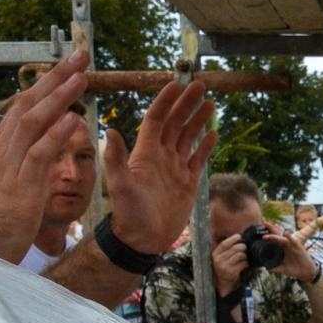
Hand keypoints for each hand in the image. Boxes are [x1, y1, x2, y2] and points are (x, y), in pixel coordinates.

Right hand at [0, 49, 89, 260]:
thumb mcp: (15, 178)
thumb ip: (29, 157)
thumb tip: (47, 140)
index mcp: (4, 144)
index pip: (27, 104)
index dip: (50, 83)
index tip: (71, 66)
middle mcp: (5, 147)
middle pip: (31, 103)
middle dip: (57, 78)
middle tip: (82, 55)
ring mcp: (10, 164)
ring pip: (35, 121)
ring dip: (59, 98)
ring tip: (82, 78)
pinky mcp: (21, 186)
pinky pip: (39, 155)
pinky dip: (55, 135)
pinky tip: (72, 120)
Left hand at [103, 79, 216, 253]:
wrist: (143, 239)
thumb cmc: (129, 213)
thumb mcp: (120, 185)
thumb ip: (116, 159)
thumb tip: (109, 130)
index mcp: (145, 152)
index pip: (157, 119)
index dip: (166, 101)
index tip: (177, 84)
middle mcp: (161, 156)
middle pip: (176, 123)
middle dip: (187, 104)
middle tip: (200, 85)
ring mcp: (175, 168)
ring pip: (188, 137)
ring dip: (198, 120)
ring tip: (210, 103)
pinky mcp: (188, 182)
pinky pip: (198, 159)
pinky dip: (205, 146)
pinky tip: (213, 134)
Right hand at [212, 231, 247, 295]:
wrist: (222, 282)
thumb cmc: (224, 265)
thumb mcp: (221, 256)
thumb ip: (227, 248)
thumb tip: (238, 237)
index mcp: (215, 254)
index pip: (224, 244)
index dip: (233, 239)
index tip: (239, 236)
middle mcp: (219, 260)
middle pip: (235, 248)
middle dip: (243, 247)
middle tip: (244, 248)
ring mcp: (225, 267)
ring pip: (240, 255)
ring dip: (245, 255)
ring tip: (243, 258)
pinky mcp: (232, 272)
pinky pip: (243, 263)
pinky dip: (246, 263)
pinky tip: (244, 264)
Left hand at [266, 223, 317, 283]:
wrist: (305, 272)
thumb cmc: (294, 269)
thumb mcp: (282, 269)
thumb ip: (275, 268)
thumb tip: (266, 267)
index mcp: (281, 249)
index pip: (273, 241)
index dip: (267, 237)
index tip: (259, 234)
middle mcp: (285, 246)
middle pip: (277, 236)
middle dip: (270, 229)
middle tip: (263, 223)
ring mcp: (291, 246)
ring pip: (282, 239)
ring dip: (275, 236)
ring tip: (267, 236)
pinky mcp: (299, 247)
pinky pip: (294, 241)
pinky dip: (290, 237)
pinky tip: (286, 233)